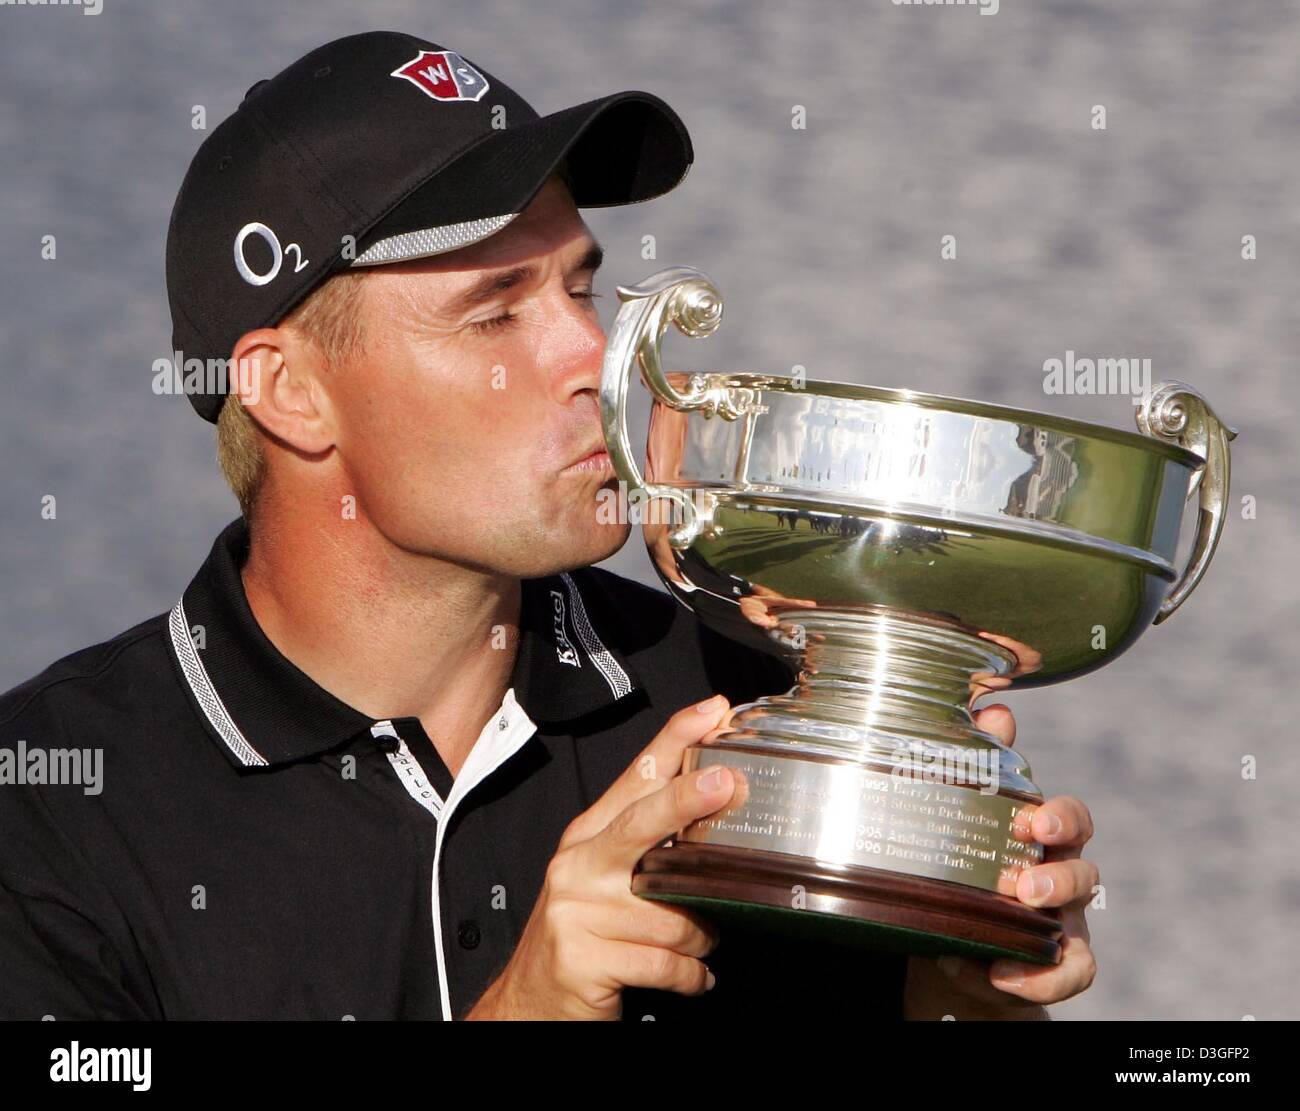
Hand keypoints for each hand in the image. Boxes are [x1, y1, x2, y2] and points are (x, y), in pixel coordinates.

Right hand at [467, 695, 735, 1019]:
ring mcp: (577, 912)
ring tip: (698, 945)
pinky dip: (690, 976)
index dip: (675, 740)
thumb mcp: (606, 879)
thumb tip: (712, 806)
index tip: (711, 712)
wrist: (531, 1001)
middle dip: (685, 799)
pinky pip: (664, 964)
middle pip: (640, 822)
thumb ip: (648, 844)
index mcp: (588, 837)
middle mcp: (579, 865)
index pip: (635, 777)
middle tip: (726, 785)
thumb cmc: (583, 936)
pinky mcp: (583, 959)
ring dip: (700, 937)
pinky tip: (693, 977)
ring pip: (670, 914)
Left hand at [904, 703, 1098, 1018]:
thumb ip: (971, 765)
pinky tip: (1001, 973)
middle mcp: (1057, 876)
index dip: (1061, 817)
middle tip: (1025, 882)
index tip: (1034, 822)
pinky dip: (1042, 977)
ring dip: (1054, 916)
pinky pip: (1070, 972)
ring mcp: (1060, 923)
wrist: (943, 948)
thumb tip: (994, 708)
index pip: (1069, 818)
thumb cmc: (952, 870)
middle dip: (1061, 871)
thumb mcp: (949, 820)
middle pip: (1084, 867)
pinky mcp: (1051, 966)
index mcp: (1036, 838)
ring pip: (1082, 917)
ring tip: (1018, 913)